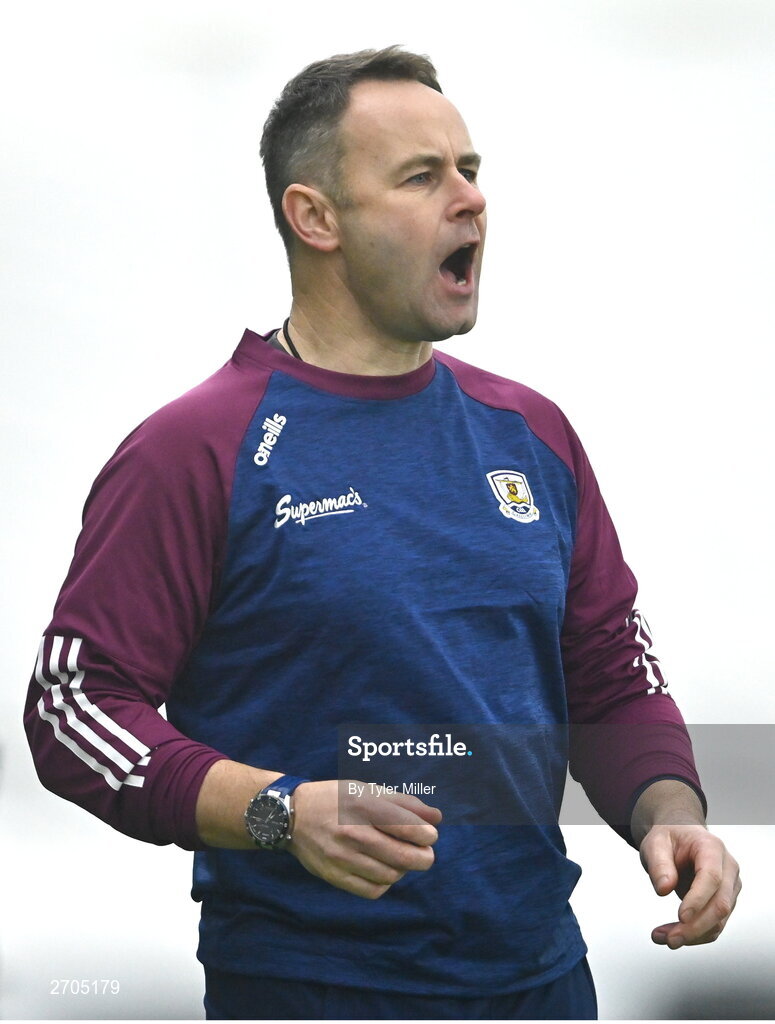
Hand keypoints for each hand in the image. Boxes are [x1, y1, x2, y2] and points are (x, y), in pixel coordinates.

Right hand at [288, 780, 441, 899]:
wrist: (293, 815)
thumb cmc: (336, 799)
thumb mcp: (367, 790)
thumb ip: (404, 803)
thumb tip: (437, 817)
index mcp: (363, 806)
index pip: (408, 827)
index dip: (427, 835)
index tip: (430, 835)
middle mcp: (353, 832)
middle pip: (404, 856)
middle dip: (423, 858)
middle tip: (425, 854)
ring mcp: (342, 857)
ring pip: (390, 876)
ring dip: (402, 869)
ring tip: (399, 858)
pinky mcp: (334, 876)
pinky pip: (372, 890)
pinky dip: (384, 883)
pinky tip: (382, 870)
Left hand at [639, 822, 740, 947]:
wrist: (680, 837)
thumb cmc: (670, 838)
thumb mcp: (655, 843)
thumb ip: (659, 864)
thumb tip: (664, 889)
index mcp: (712, 848)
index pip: (712, 877)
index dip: (699, 899)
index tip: (681, 917)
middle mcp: (727, 869)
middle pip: (720, 904)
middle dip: (696, 927)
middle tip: (670, 939)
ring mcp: (729, 887)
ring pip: (719, 920)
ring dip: (692, 935)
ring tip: (662, 938)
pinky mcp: (724, 902)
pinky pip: (714, 925)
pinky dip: (695, 935)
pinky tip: (672, 935)